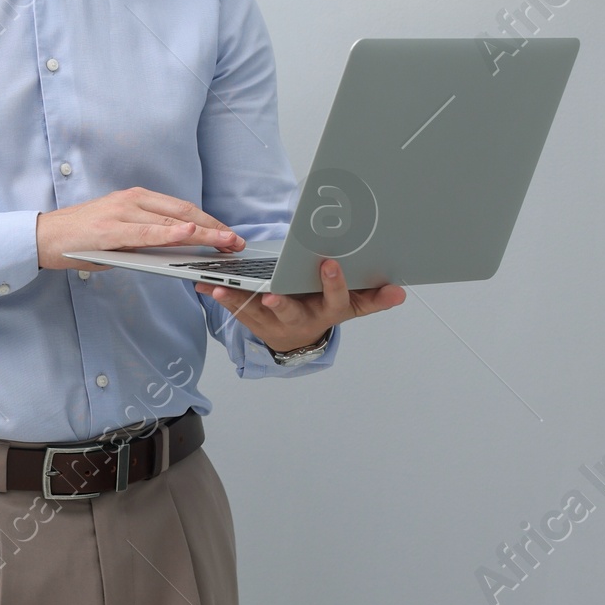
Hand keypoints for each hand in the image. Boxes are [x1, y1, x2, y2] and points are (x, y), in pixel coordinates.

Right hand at [37, 189, 242, 272]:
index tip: (230, 235)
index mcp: (137, 199)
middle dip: (214, 228)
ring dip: (203, 233)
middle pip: (184, 212)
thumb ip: (147, 238)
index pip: (182, 209)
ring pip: (171, 221)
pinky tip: (190, 236)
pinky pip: (147, 231)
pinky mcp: (111, 228)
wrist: (45, 237)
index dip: (210, 222)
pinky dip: (171, 233)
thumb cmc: (83, 239)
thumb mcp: (121, 235)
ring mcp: (122, 211)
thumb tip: (180, 250)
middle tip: (237, 242)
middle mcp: (132, 199)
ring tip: (225, 243)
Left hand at [194, 256, 405, 351]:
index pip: (335, 297)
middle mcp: (301, 320)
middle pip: (292, 312)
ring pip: (256, 312)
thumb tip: (400, 293)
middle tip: (273, 296)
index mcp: (328, 311)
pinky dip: (219, 297)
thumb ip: (374, 298)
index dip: (332, 283)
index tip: (330, 264)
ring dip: (238, 301)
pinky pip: (235, 309)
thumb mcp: (352, 306)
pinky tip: (204, 284)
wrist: (299, 341)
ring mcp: (275, 323)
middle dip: (281, 304)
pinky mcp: (253, 322)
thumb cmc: (324, 310)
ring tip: (221, 287)